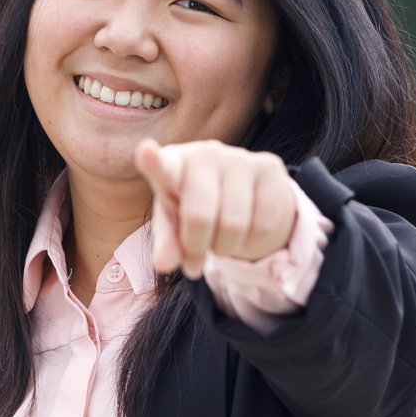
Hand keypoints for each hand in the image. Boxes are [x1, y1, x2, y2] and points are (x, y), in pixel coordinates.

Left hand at [134, 139, 296, 279]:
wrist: (245, 196)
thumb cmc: (196, 209)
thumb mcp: (175, 227)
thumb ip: (167, 243)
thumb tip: (163, 264)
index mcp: (173, 164)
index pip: (162, 166)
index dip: (153, 161)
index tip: (146, 152)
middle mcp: (205, 153)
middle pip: (200, 217)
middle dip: (197, 247)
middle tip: (196, 252)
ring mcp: (239, 157)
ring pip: (234, 225)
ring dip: (225, 247)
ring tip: (220, 238)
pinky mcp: (269, 167)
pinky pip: (262, 224)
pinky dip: (251, 241)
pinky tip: (245, 229)